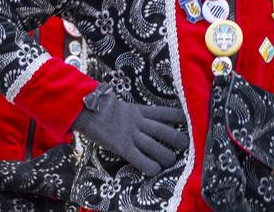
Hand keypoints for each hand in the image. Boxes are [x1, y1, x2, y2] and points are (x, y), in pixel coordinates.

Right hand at [73, 84, 188, 175]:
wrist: (85, 108)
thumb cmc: (98, 105)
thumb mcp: (118, 103)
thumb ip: (129, 108)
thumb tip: (131, 107)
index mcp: (137, 110)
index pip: (162, 112)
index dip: (176, 116)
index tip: (188, 119)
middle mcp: (137, 122)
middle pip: (162, 130)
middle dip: (176, 138)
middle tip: (187, 144)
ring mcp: (130, 134)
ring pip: (153, 145)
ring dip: (165, 154)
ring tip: (173, 160)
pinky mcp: (121, 146)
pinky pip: (138, 158)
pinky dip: (148, 165)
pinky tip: (155, 171)